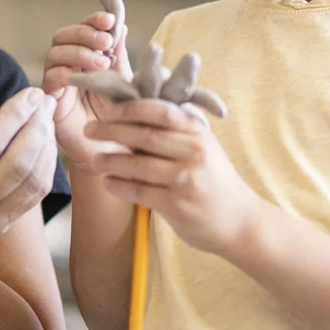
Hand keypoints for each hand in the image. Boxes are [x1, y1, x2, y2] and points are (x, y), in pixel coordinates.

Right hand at [0, 87, 59, 245]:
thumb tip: (18, 113)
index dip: (15, 115)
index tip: (31, 94)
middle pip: (16, 166)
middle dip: (37, 129)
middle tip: (45, 103)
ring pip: (31, 184)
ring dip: (45, 148)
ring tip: (47, 121)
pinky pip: (32, 198)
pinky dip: (43, 169)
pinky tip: (44, 146)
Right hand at [42, 10, 130, 173]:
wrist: (113, 154)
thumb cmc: (119, 121)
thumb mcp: (125, 83)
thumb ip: (120, 56)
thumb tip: (122, 26)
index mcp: (87, 58)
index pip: (83, 29)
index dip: (93, 20)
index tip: (110, 20)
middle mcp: (69, 67)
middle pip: (63, 35)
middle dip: (85, 33)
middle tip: (105, 42)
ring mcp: (58, 83)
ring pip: (55, 52)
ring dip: (78, 52)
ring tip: (101, 64)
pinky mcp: (50, 101)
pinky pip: (49, 77)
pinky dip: (64, 72)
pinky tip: (80, 78)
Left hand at [87, 98, 259, 255]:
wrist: (239, 220)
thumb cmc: (216, 180)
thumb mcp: (205, 148)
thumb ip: (178, 131)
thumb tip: (138, 112)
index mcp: (198, 133)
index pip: (160, 112)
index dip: (131, 108)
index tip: (109, 109)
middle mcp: (193, 153)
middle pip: (143, 136)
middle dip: (111, 131)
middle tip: (90, 130)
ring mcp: (184, 179)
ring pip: (137, 165)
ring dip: (110, 161)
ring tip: (95, 159)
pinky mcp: (176, 205)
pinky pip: (138, 192)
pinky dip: (119, 186)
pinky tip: (108, 183)